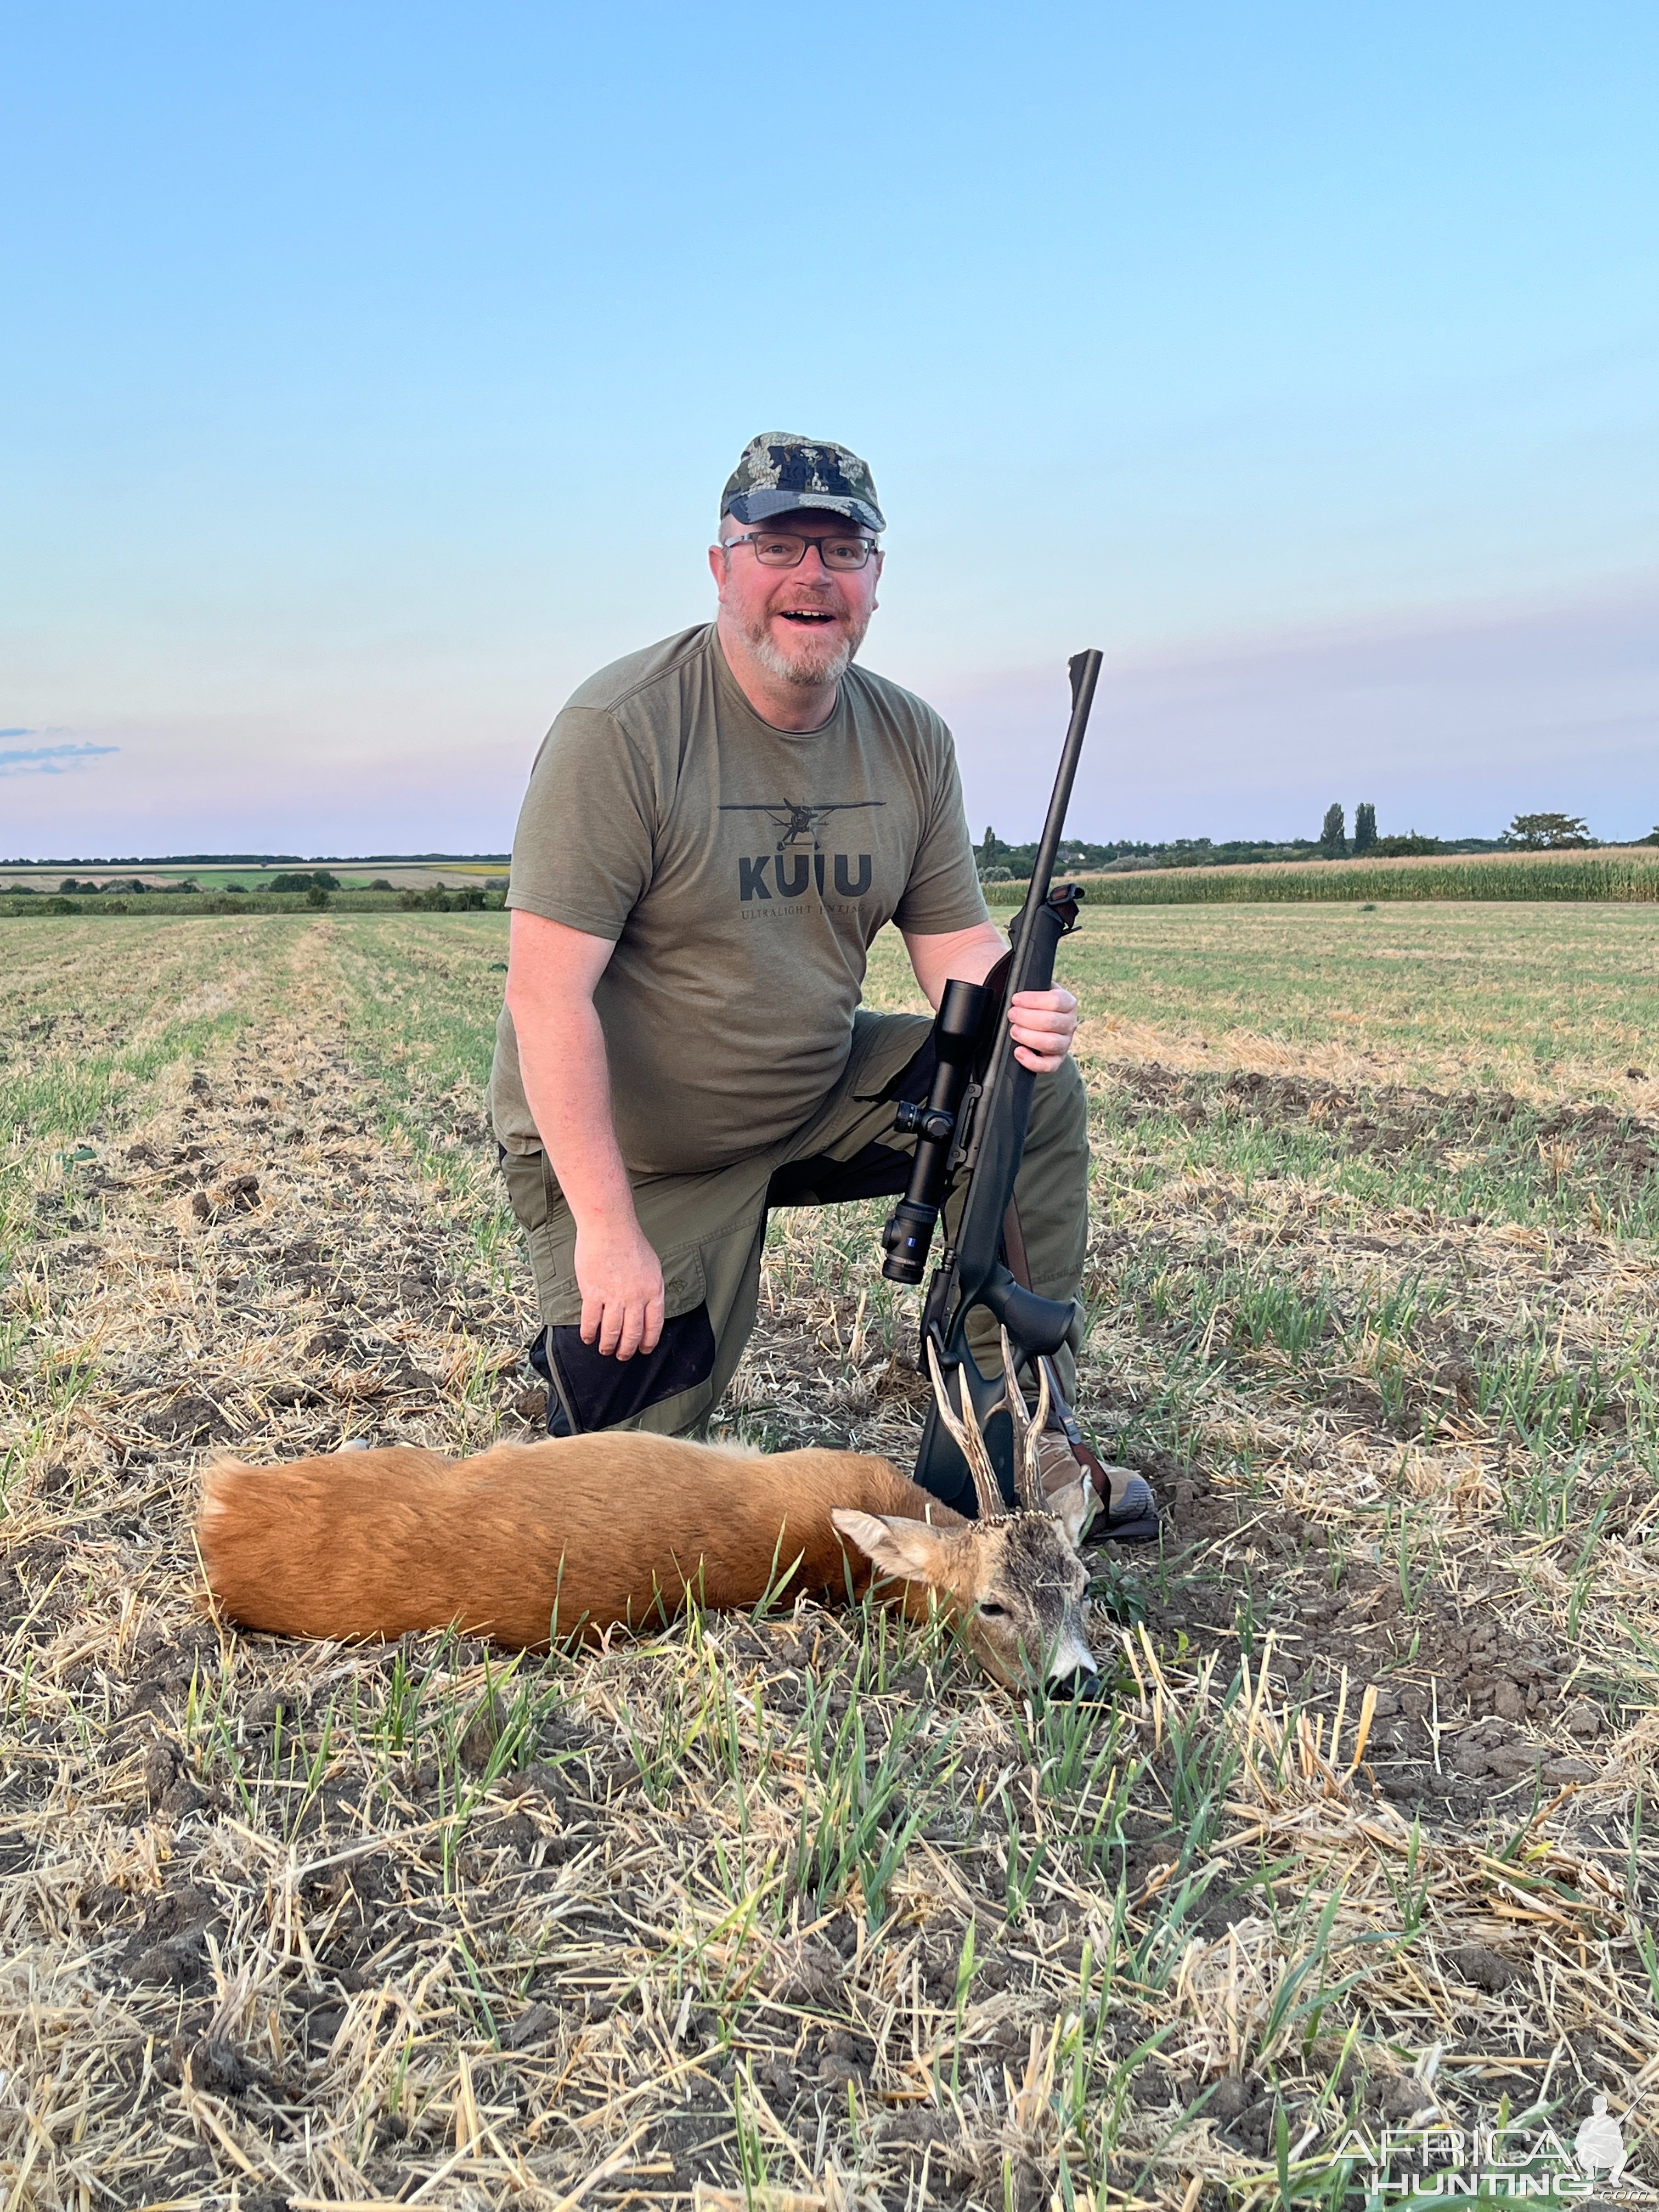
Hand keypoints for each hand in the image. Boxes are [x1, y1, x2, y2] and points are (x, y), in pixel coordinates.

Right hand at [573, 1215, 664, 1359]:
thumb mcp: (652, 1267)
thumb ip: (650, 1289)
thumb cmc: (630, 1242)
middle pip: (632, 1334)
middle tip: (622, 1356)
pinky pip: (590, 1321)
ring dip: (608, 1345)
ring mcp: (614, 1297)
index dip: (648, 1342)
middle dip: (627, 1349)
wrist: (609, 1227)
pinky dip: (588, 1333)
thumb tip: (646, 1309)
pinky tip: (588, 1338)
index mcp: (653, 1291)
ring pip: (611, 1332)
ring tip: (605, 1350)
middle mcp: (636, 1298)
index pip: (654, 1325)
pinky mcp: (593, 1293)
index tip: (644, 1350)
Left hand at [1007, 986, 1077, 1072]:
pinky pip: (1048, 1065)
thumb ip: (1033, 988)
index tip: (1016, 999)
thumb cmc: (1037, 1007)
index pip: (1056, 1000)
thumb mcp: (1038, 993)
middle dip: (1027, 1018)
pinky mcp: (1056, 1060)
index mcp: (1068, 1003)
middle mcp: (1070, 1023)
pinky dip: (1032, 1061)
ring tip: (1014, 1031)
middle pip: (1052, 1021)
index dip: (1033, 1000)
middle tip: (1012, 1015)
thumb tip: (1018, 993)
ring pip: (1051, 1043)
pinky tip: (1019, 1052)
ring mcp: (1065, 1043)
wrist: (1043, 1026)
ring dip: (1028, 1037)